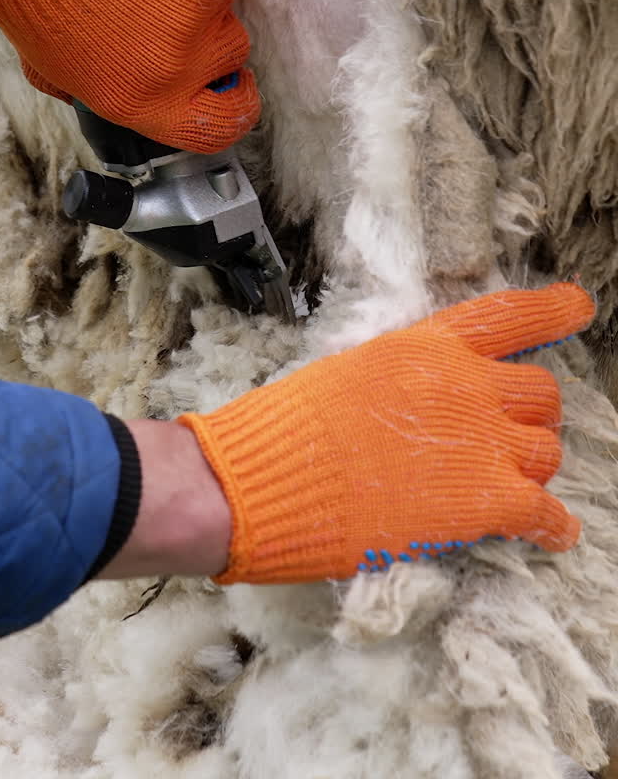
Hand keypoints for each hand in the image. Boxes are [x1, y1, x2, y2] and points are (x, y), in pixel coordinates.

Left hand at [0, 0, 258, 152]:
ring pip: (226, 2)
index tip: (233, 85)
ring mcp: (204, 16)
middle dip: (209, 30)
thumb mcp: (56, 71)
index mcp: (147, 103)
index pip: (222, 126)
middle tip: (170, 5)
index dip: (236, 104)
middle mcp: (183, 69)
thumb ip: (105, 90)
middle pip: (232, 56)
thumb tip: (133, 88)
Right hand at [178, 283, 594, 583]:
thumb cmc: (287, 427)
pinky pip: (544, 514)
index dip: (552, 309)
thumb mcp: (349, 372)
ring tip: (515, 487)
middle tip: (510, 438)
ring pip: (548, 451)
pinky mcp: (485, 501)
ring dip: (534, 468)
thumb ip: (402, 380)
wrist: (263, 480)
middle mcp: (467, 383)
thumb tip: (418, 402)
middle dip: (532, 415)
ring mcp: (482, 441)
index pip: (508, 315)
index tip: (579, 306)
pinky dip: (552, 528)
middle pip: (540, 392)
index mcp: (428, 344)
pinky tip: (554, 535)